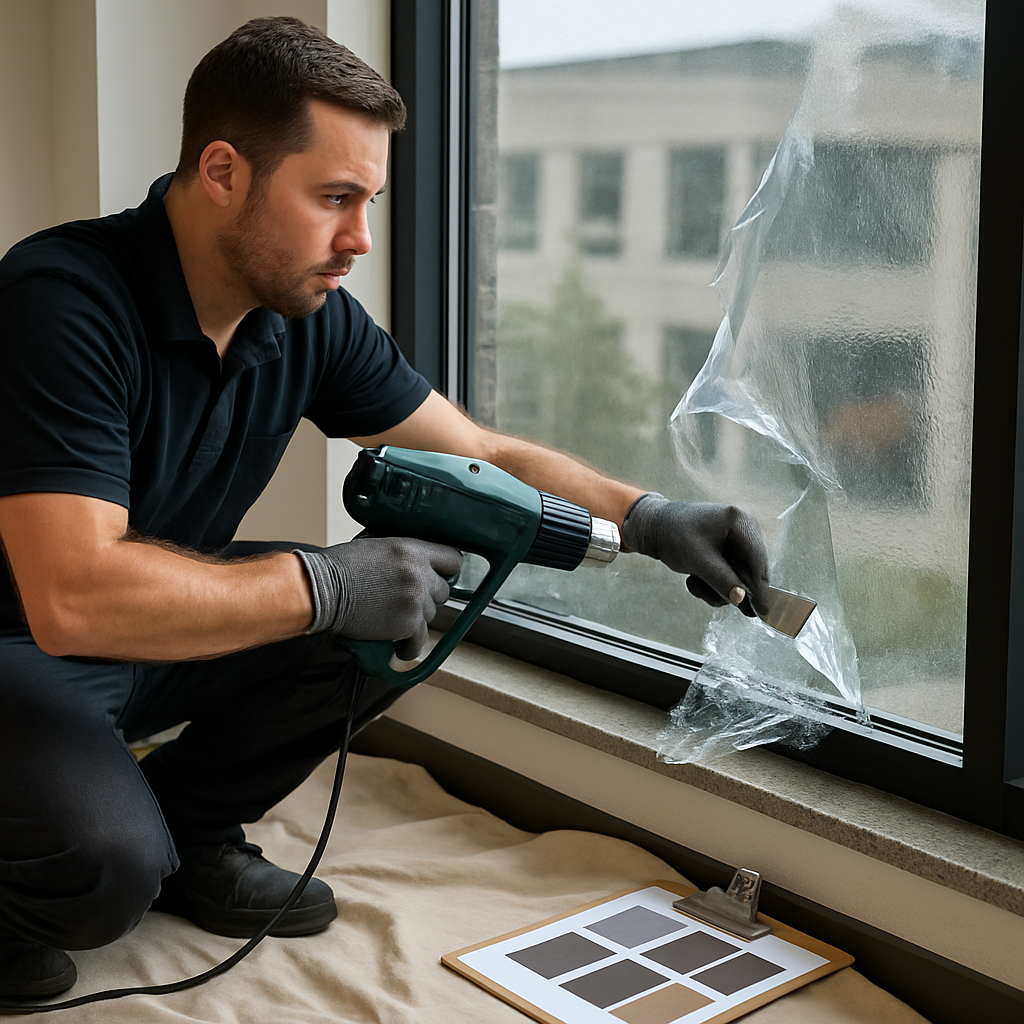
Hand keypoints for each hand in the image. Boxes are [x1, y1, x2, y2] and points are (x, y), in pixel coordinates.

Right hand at [294, 537, 463, 658]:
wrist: (322, 590)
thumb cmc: (340, 568)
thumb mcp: (377, 546)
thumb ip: (402, 556)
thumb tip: (416, 565)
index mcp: (412, 549)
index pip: (453, 559)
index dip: (447, 571)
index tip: (441, 578)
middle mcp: (420, 573)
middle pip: (443, 591)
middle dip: (427, 597)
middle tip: (407, 601)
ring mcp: (416, 599)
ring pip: (431, 615)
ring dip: (415, 619)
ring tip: (393, 619)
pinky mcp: (408, 623)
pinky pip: (421, 640)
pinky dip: (409, 646)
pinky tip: (400, 645)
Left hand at [622, 494, 768, 616]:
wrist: (656, 527)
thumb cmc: (674, 536)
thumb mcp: (697, 560)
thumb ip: (721, 579)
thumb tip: (742, 600)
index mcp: (740, 520)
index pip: (757, 560)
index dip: (761, 588)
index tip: (764, 611)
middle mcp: (745, 527)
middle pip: (752, 570)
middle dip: (729, 586)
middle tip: (704, 588)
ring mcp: (740, 539)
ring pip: (741, 577)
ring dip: (717, 587)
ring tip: (693, 581)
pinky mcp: (732, 550)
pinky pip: (732, 575)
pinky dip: (714, 583)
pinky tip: (695, 578)